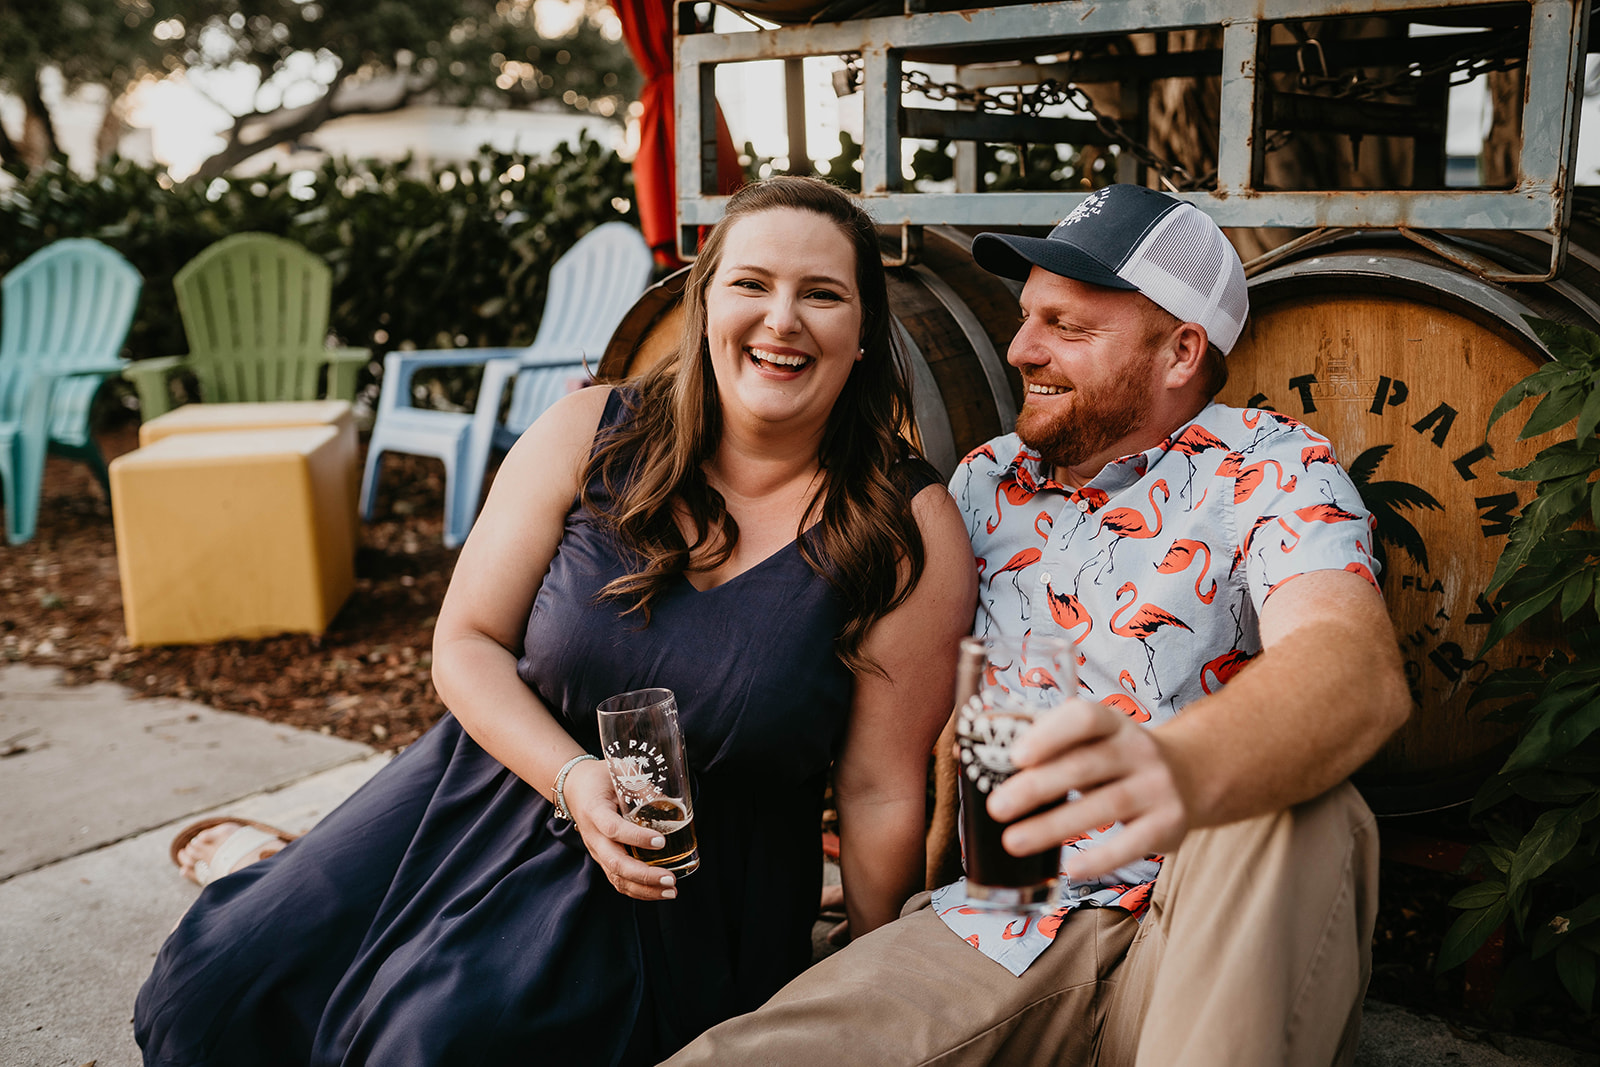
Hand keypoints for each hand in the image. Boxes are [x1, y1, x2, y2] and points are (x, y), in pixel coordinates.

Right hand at [562, 759, 680, 900]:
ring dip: (644, 889)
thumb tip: (673, 800)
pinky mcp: (603, 859)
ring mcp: (597, 851)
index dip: (636, 838)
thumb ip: (643, 785)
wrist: (575, 788)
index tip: (661, 840)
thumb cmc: (601, 778)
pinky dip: (638, 891)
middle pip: (615, 863)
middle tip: (671, 879)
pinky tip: (658, 893)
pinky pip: (618, 880)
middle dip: (644, 875)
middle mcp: (593, 836)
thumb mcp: (619, 772)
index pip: (613, 829)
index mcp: (595, 811)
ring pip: (616, 878)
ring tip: (671, 891)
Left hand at [986, 699, 1190, 883]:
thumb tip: (974, 759)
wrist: (1193, 775)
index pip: (1084, 718)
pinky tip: (1069, 868)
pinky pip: (1133, 843)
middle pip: (1085, 767)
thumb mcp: (1094, 740)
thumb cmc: (1117, 758)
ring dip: (1054, 826)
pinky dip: (1101, 858)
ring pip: (1103, 806)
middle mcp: (1138, 750)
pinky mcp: (1170, 824)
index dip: (1049, 734)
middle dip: (1036, 788)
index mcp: (1113, 722)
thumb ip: (1049, 747)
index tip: (1014, 756)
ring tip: (1012, 842)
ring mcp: (1157, 787)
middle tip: (995, 807)